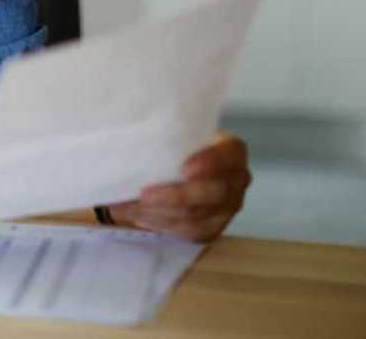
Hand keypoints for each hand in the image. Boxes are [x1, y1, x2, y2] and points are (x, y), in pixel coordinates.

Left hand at [107, 132, 251, 242]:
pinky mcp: (213, 228)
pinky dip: (162, 225)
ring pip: (198, 217)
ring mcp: (228, 208)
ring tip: (130, 208)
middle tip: (144, 195)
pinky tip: (141, 217)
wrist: (176, 169)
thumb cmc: (174, 145)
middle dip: (177, 197)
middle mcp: (236, 180)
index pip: (229, 156)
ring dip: (161, 214)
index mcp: (231, 151)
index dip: (210, 163)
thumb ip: (162, 134)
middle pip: (214, 194)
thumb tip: (129, 140)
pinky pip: (189, 233)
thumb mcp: (173, 133)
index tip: (184, 169)